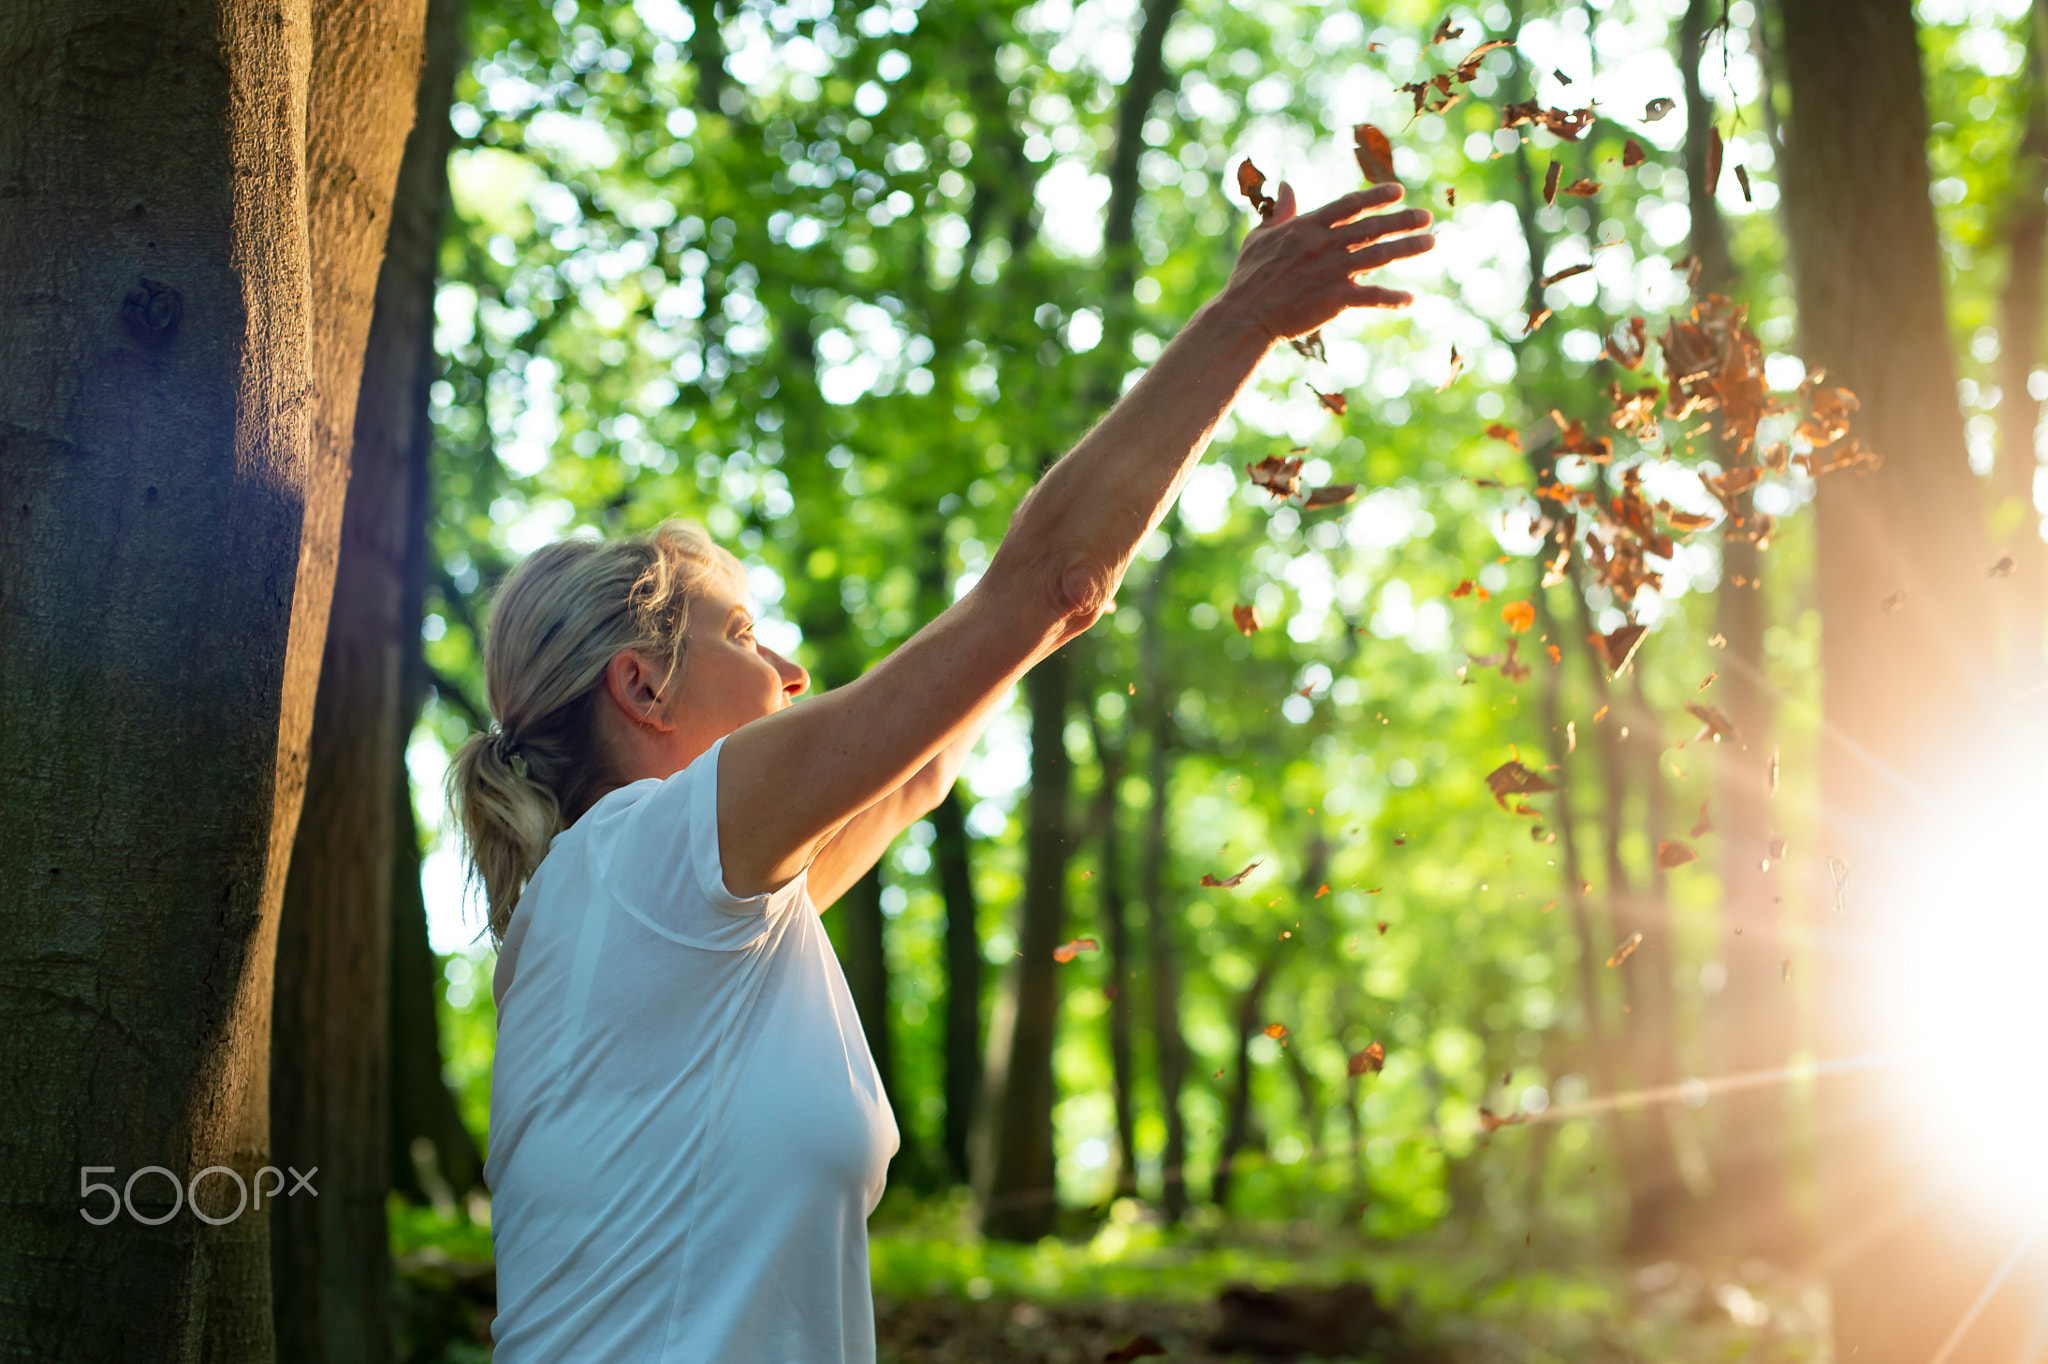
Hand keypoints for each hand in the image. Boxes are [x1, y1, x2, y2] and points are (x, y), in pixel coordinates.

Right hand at [1216, 181, 1434, 341]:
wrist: (1245, 315)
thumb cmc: (1248, 277)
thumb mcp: (1259, 236)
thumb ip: (1279, 211)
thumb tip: (1287, 185)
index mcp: (1307, 226)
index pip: (1349, 204)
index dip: (1375, 196)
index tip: (1398, 191)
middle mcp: (1324, 244)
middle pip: (1372, 227)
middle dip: (1402, 219)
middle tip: (1427, 216)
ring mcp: (1332, 271)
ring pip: (1379, 254)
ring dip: (1408, 247)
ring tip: (1431, 242)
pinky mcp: (1335, 299)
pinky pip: (1371, 296)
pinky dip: (1392, 298)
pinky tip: (1410, 298)